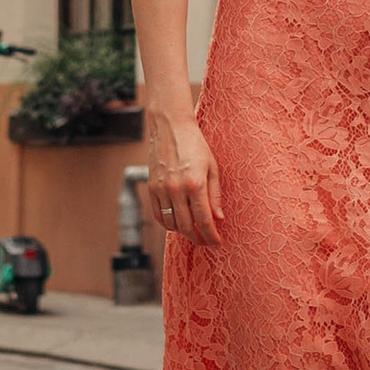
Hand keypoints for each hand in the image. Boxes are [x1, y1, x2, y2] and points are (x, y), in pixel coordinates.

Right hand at [143, 100, 223, 250]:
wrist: (170, 127)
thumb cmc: (196, 145)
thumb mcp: (212, 167)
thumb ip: (215, 195)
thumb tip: (218, 218)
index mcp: (195, 184)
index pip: (204, 220)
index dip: (211, 236)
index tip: (217, 243)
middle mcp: (176, 189)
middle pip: (187, 227)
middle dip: (198, 239)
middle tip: (207, 241)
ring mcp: (161, 190)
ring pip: (171, 224)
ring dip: (183, 232)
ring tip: (194, 231)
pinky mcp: (151, 188)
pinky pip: (158, 215)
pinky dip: (168, 224)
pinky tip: (178, 222)